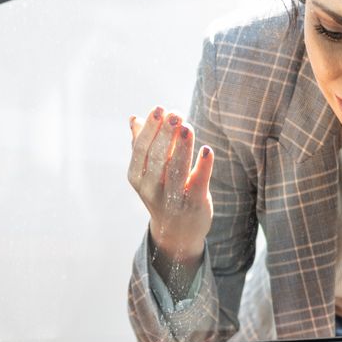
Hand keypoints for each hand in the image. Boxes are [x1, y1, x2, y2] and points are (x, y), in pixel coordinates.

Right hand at [127, 106, 214, 273]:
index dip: (150, 129)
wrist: (178, 233)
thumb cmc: (163, 193)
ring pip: (176, 170)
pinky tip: (207, 150)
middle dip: (166, 133)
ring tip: (187, 126)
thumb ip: (141, 146)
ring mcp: (172, 199)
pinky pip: (198, 183)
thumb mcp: (148, 173)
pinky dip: (203, 167)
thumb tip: (134, 118)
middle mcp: (151, 190)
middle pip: (158, 158)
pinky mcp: (194, 205)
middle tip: (175, 113)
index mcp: (137, 178)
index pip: (141, 150)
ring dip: (182, 147)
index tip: (160, 108)